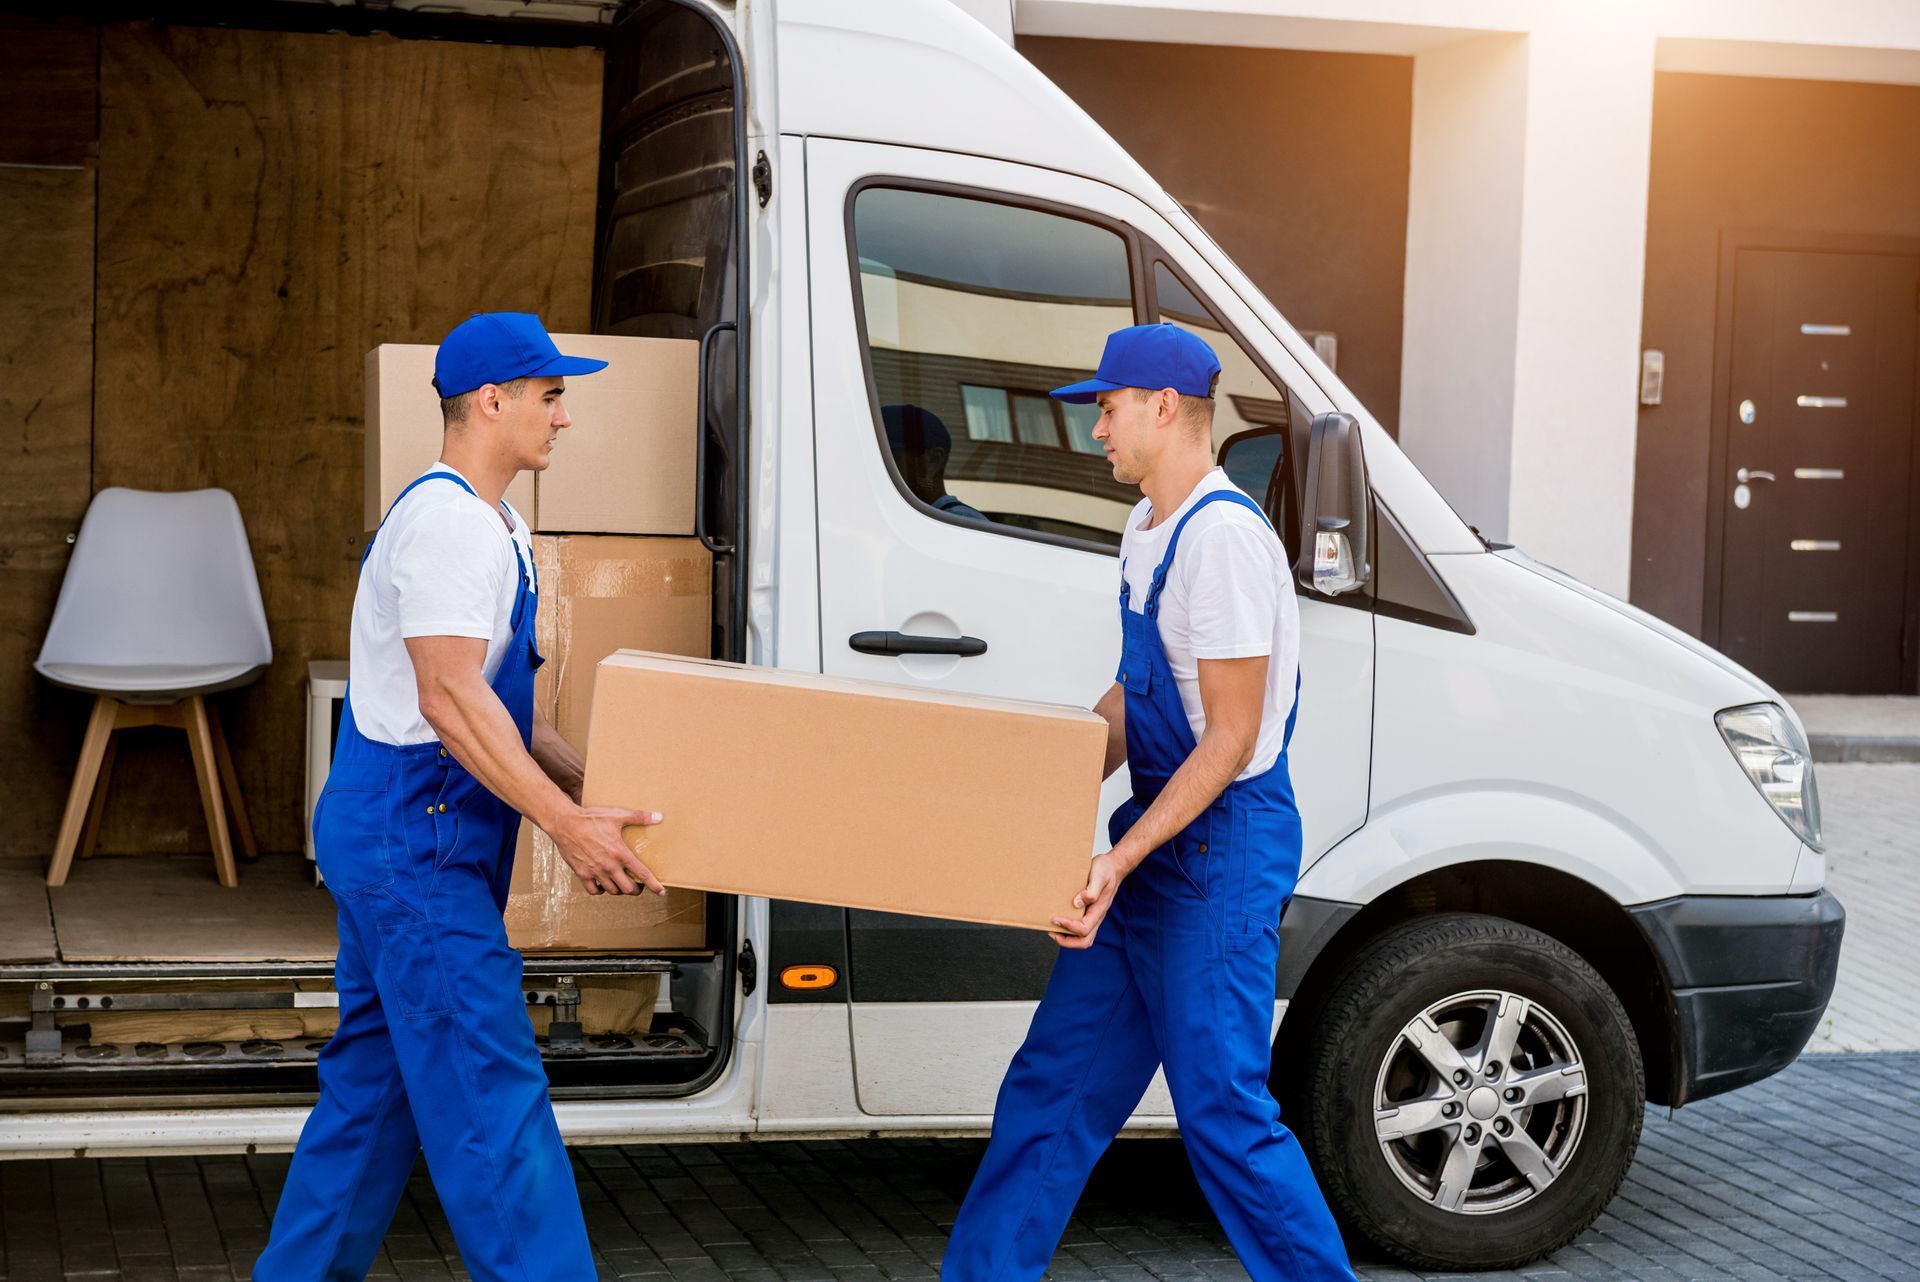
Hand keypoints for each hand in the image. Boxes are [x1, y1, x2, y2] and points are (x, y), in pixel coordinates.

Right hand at [546, 805, 665, 895]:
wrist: (565, 823)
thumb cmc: (591, 818)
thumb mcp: (617, 815)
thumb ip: (640, 817)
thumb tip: (659, 816)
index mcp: (620, 853)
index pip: (642, 874)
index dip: (654, 885)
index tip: (661, 892)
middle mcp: (609, 866)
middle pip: (628, 888)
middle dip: (636, 889)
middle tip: (638, 886)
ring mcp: (595, 872)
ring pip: (612, 891)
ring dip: (619, 890)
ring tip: (622, 884)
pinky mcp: (582, 874)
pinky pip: (593, 890)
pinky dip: (600, 890)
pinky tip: (603, 884)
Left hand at [1051, 852, 1122, 948]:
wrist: (1114, 866)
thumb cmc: (1107, 870)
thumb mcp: (1100, 875)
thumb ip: (1091, 890)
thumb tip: (1077, 903)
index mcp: (1099, 910)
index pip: (1084, 928)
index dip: (1069, 927)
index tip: (1055, 918)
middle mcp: (1096, 916)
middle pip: (1085, 940)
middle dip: (1067, 941)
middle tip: (1052, 932)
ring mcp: (1093, 915)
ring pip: (1083, 937)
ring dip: (1067, 938)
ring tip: (1053, 930)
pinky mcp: (1088, 912)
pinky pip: (1080, 928)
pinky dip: (1068, 930)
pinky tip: (1059, 921)